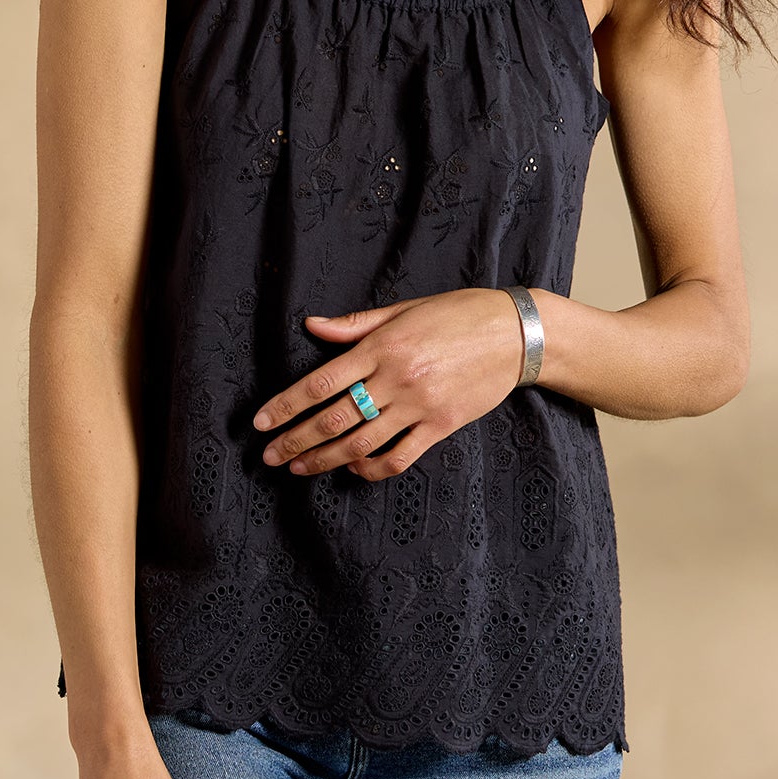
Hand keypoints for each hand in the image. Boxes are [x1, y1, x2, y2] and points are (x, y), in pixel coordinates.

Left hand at [251, 287, 530, 481]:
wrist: (516, 334)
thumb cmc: (457, 314)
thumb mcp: (403, 309)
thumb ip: (356, 324)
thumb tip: (312, 325)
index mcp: (382, 346)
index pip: (321, 382)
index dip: (286, 405)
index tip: (261, 423)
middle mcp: (397, 378)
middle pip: (334, 419)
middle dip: (296, 441)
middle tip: (269, 456)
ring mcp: (420, 406)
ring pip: (360, 443)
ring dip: (323, 460)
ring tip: (298, 469)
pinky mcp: (442, 426)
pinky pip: (399, 457)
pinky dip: (371, 468)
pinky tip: (352, 469)